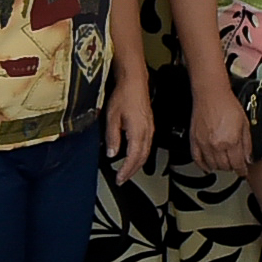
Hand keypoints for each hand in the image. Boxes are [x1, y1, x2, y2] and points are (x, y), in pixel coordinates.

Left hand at [106, 71, 155, 185]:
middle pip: (142, 159)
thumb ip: (112, 137)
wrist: (134, 82)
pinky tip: (135, 156)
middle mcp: (147, 132)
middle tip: (123, 179)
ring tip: (128, 171)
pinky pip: (147, 146)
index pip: (133, 158)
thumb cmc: (124, 96)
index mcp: (138, 132)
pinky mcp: (149, 125)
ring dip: (137, 165)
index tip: (120, 179)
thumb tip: (112, 153)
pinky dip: (141, 155)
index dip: (126, 171)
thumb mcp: (112, 118)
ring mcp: (150, 129)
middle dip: (132, 171)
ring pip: (146, 153)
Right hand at [190, 81, 253, 174]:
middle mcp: (217, 144)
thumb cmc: (227, 104)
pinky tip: (207, 167)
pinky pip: (197, 159)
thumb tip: (249, 158)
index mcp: (231, 141)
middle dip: (232, 168)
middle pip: (225, 166)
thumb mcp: (245, 123)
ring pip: (212, 165)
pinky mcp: (194, 140)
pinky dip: (203, 165)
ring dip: (219, 167)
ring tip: (224, 165)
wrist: (211, 94)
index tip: (243, 171)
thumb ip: (247, 143)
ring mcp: (204, 143)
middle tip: (235, 166)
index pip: (238, 164)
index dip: (242, 170)